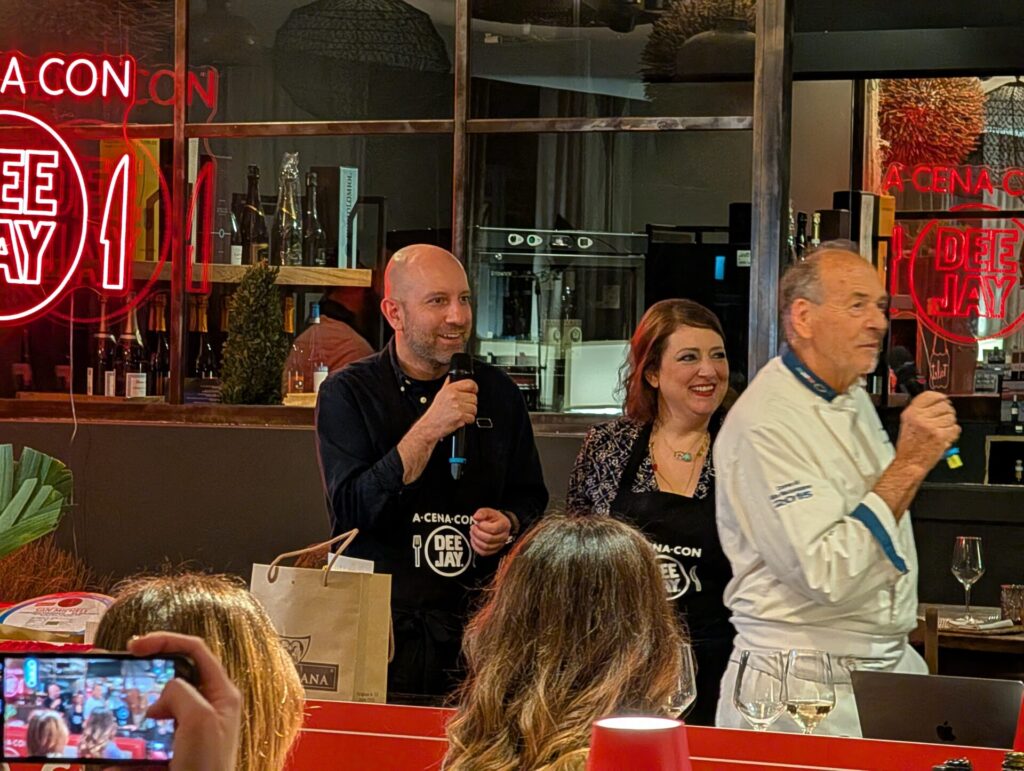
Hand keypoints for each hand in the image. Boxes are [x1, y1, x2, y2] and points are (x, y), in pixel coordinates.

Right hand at [129, 632, 241, 770]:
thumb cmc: (209, 766)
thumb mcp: (199, 720)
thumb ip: (180, 693)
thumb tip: (163, 694)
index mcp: (221, 693)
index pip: (194, 650)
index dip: (165, 640)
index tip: (135, 646)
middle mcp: (207, 706)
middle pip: (173, 675)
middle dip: (147, 675)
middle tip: (123, 674)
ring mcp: (189, 728)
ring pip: (158, 705)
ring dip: (137, 709)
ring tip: (120, 716)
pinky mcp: (172, 749)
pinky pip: (148, 735)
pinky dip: (131, 738)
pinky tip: (118, 746)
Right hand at [416, 376, 477, 442]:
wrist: (430, 425)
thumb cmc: (435, 412)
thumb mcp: (440, 395)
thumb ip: (447, 385)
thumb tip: (451, 378)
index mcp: (450, 389)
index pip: (470, 384)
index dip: (474, 388)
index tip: (474, 392)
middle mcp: (454, 396)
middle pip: (474, 398)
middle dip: (471, 404)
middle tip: (463, 407)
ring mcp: (457, 407)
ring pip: (474, 408)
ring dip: (470, 413)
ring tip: (461, 414)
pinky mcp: (460, 416)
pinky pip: (472, 418)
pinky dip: (468, 420)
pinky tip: (460, 419)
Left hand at [470, 507, 510, 555]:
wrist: (498, 524)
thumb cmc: (493, 518)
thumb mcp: (489, 512)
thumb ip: (482, 512)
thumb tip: (475, 517)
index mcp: (504, 525)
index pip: (493, 529)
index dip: (483, 527)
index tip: (478, 523)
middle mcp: (504, 536)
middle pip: (489, 539)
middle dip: (477, 533)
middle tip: (472, 527)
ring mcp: (500, 545)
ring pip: (486, 547)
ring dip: (476, 540)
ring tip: (472, 533)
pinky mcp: (494, 550)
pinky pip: (484, 552)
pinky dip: (476, 547)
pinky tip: (473, 539)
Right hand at [894, 390, 960, 473]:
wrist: (910, 463)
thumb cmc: (909, 446)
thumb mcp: (908, 423)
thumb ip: (920, 411)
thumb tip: (936, 401)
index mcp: (911, 412)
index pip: (930, 395)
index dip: (940, 397)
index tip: (943, 399)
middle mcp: (920, 418)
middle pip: (944, 405)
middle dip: (946, 412)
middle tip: (942, 419)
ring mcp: (931, 426)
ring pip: (951, 417)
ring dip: (949, 424)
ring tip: (941, 430)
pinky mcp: (941, 436)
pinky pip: (955, 428)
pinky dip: (953, 433)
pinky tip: (945, 436)